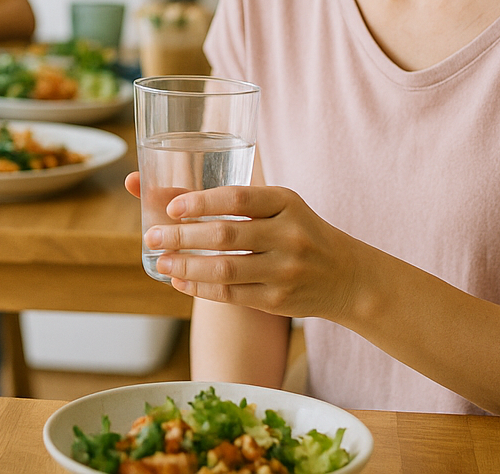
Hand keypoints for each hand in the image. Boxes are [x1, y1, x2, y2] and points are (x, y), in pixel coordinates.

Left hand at [139, 183, 361, 321]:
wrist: (347, 277)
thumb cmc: (300, 232)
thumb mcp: (280, 207)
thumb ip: (235, 203)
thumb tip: (170, 197)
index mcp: (287, 202)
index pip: (237, 199)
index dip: (201, 202)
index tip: (172, 207)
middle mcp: (288, 235)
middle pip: (225, 235)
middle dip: (181, 236)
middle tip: (152, 236)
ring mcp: (284, 271)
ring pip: (224, 269)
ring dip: (185, 266)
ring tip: (161, 261)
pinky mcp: (278, 301)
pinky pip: (231, 295)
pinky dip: (200, 288)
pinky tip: (180, 282)